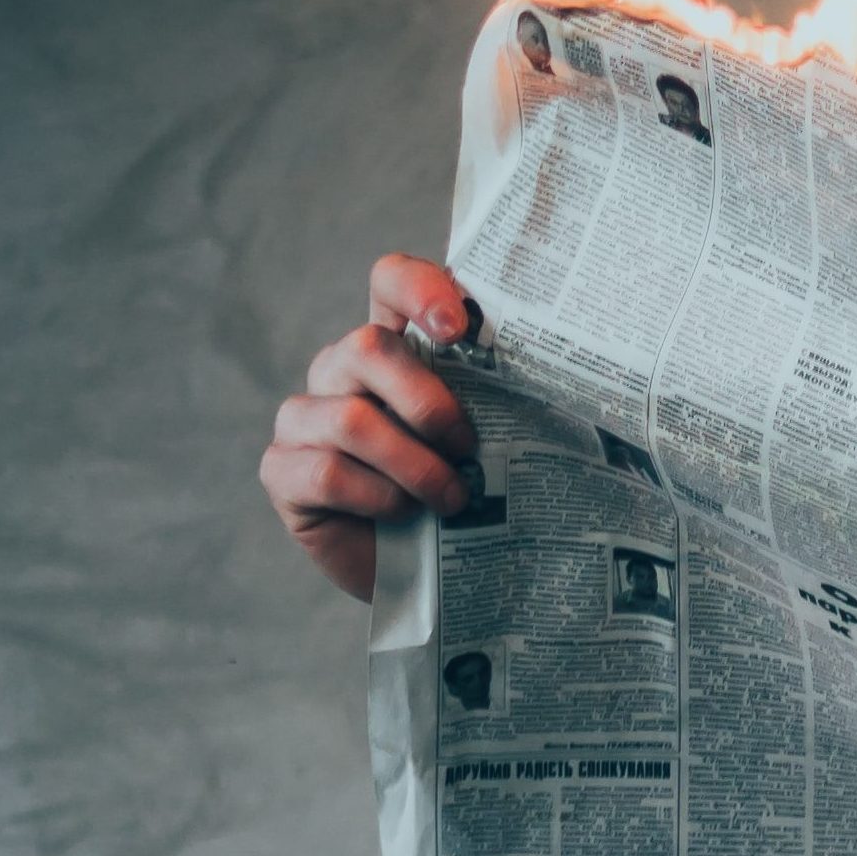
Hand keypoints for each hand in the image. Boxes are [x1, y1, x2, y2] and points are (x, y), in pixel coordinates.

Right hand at [259, 254, 481, 599]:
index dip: (418, 289)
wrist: (436, 574)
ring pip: (351, 419)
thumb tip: (574, 371)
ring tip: (451, 498)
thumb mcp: (496, 437)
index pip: (390, 281)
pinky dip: (377, 497)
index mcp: (396, 347)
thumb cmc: (470, 492)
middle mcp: (340, 370)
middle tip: (468, 446)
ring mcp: (303, 418)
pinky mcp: (282, 471)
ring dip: (414, 464)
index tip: (458, 327)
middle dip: (429, 402)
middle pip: (367, 347)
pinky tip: (403, 514)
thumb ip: (506, 395)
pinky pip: (326, 472)